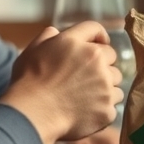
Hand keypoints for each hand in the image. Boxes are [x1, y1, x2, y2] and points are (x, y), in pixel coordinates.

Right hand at [1, 21, 122, 143]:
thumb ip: (47, 37)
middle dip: (102, 64)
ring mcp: (104, 85)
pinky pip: (113, 105)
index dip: (98, 36)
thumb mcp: (32, 51)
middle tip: (86, 77)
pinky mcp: (107, 107)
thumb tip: (57, 32)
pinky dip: (103, 108)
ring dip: (106, 86)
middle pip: (111, 56)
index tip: (100, 43)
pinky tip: (87, 111)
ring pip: (116, 81)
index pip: (95, 28)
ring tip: (87, 95)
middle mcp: (95, 60)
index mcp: (75, 43)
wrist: (32, 114)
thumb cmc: (28, 82)